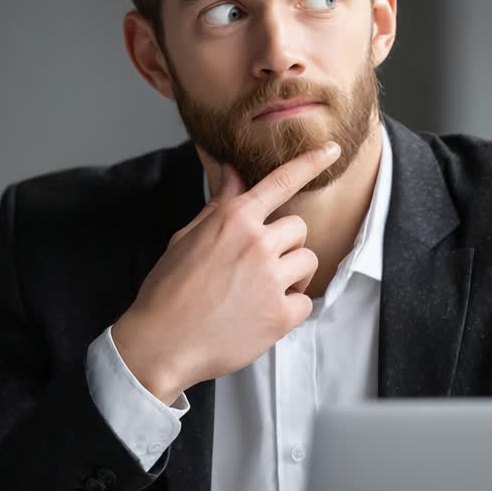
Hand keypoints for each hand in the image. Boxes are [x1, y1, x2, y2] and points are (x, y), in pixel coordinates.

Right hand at [111, 141, 340, 402]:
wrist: (161, 342)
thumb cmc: (169, 291)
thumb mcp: (187, 238)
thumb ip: (220, 206)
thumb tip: (234, 173)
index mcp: (233, 219)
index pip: (280, 182)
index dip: (309, 162)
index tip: (331, 149)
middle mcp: (256, 243)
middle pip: (298, 228)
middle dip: (284, 245)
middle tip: (259, 266)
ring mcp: (270, 278)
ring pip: (307, 261)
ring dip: (292, 275)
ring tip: (262, 290)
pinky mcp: (279, 314)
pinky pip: (305, 301)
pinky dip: (290, 309)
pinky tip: (262, 315)